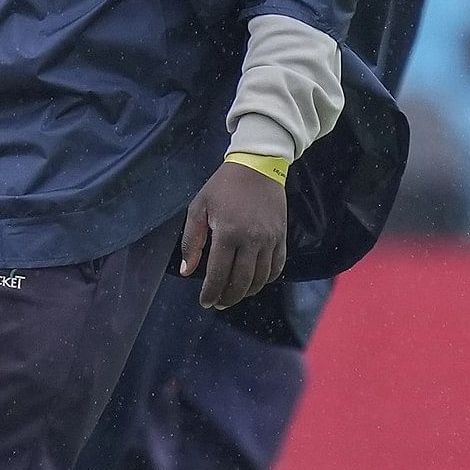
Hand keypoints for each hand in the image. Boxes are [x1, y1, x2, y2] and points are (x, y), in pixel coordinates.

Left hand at [177, 160, 288, 309]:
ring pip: (259, 278)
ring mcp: (269, 240)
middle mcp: (251, 240)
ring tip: (234, 295)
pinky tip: (255, 282)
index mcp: (227, 233)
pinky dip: (266, 279)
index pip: (218, 274)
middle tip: (219, 304)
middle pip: (240, 282)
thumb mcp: (199, 207)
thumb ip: (192, 241)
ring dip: (246, 292)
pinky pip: (276, 267)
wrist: (258, 166)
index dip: (211, 292)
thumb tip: (187, 271)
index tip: (205, 302)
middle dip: (228, 297)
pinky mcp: (281, 237)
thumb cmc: (223, 186)